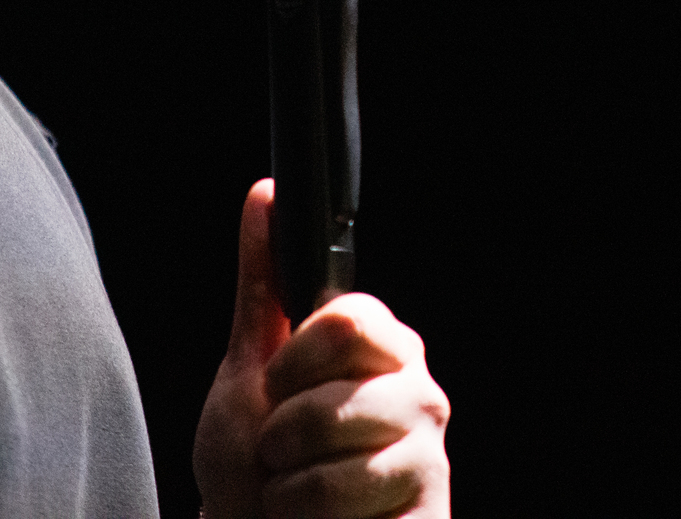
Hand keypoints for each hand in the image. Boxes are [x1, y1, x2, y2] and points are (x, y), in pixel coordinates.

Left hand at [194, 179, 450, 518]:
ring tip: (299, 494)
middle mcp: (419, 395)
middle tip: (284, 451)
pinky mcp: (431, 511)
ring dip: (289, 486)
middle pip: (337, 393)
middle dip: (283, 432)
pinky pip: (349, 506)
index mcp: (383, 348)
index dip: (296, 360)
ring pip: (338, 458)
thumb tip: (265, 193)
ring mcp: (429, 458)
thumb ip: (264, 282)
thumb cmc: (256, 468)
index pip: (349, 321)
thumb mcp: (249, 369)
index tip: (278, 385)